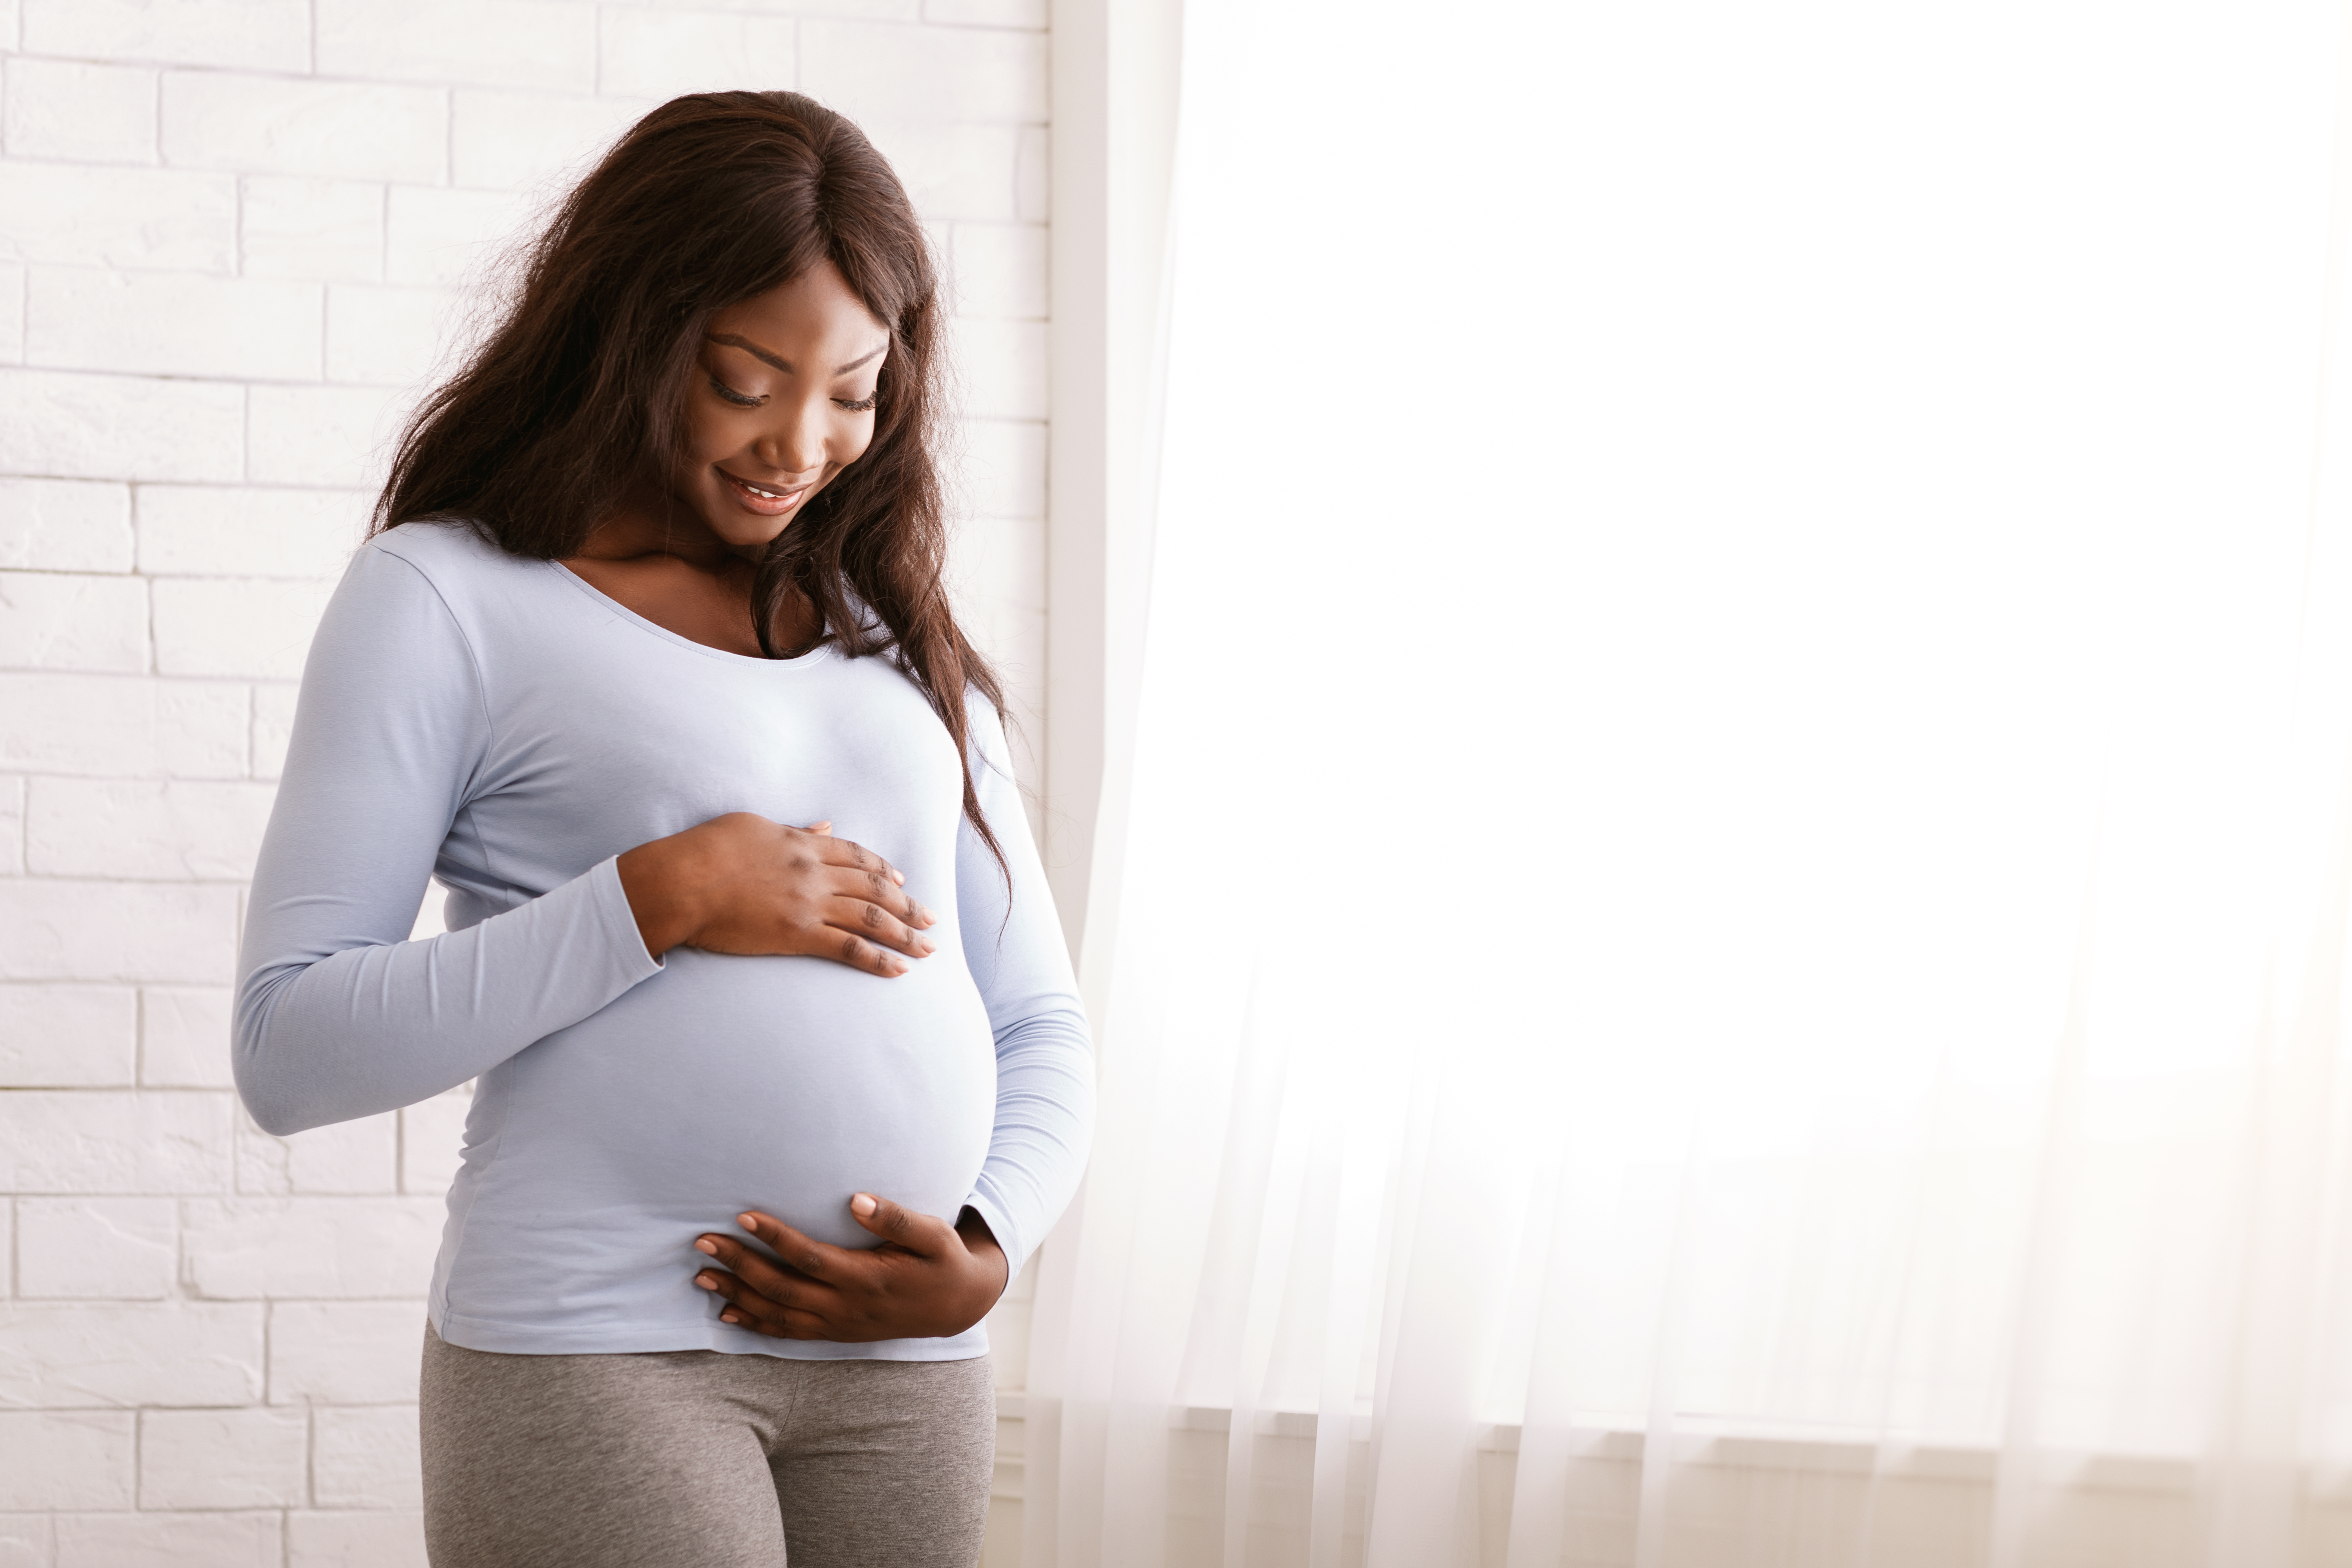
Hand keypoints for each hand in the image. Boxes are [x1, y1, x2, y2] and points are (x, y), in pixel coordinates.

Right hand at [617, 814, 937, 975]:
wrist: (683, 879)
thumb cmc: (705, 850)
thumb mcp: (752, 826)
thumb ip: (792, 830)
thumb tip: (822, 827)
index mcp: (803, 845)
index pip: (855, 856)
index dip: (882, 870)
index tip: (901, 881)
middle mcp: (815, 872)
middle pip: (873, 888)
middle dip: (907, 904)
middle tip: (931, 917)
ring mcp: (809, 903)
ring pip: (871, 918)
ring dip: (904, 934)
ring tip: (927, 947)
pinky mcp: (798, 934)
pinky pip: (849, 948)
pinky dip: (878, 959)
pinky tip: (899, 969)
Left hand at [691, 1196, 1008, 1341]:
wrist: (956, 1305)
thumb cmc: (942, 1260)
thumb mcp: (933, 1235)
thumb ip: (897, 1219)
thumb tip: (858, 1200)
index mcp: (867, 1279)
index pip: (810, 1258)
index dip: (775, 1238)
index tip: (743, 1216)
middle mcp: (847, 1307)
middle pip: (782, 1288)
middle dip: (740, 1265)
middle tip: (703, 1242)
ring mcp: (839, 1324)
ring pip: (778, 1314)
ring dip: (737, 1296)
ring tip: (701, 1275)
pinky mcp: (835, 1332)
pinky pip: (788, 1333)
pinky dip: (755, 1324)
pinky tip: (727, 1314)